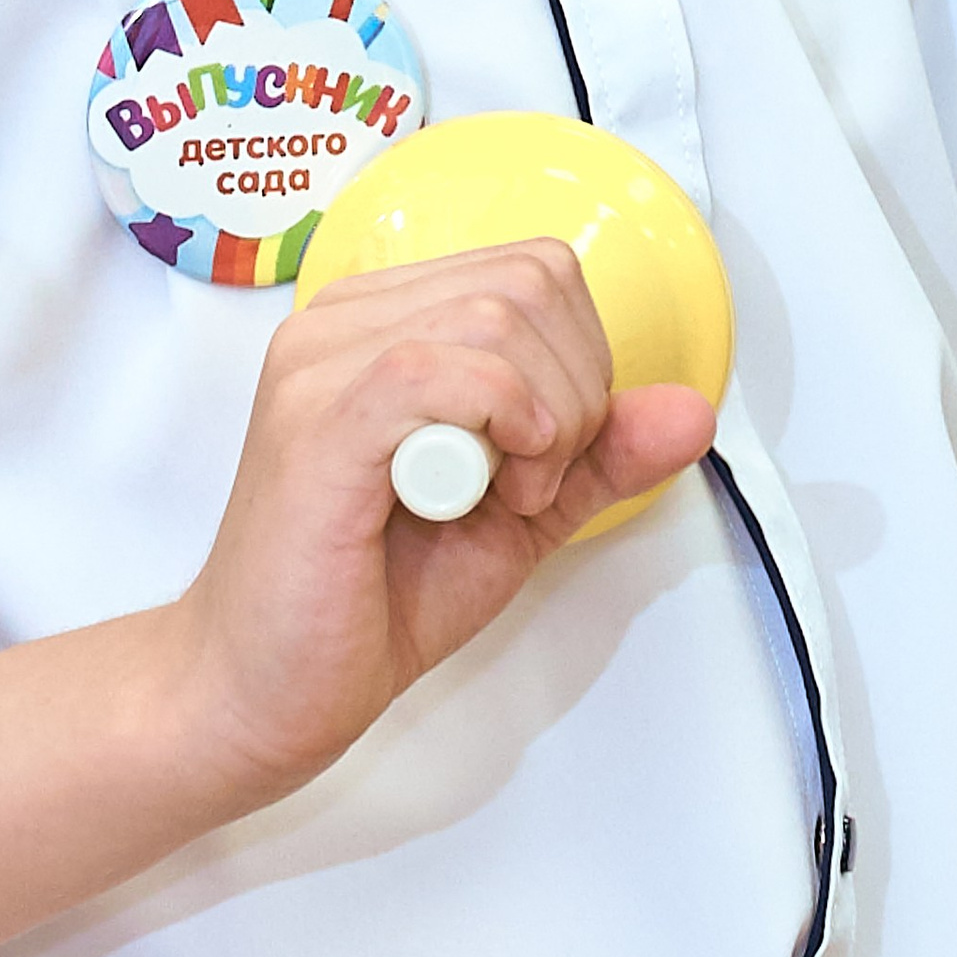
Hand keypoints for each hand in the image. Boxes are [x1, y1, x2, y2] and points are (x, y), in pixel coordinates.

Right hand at [172, 240, 716, 803]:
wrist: (266, 687)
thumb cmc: (367, 601)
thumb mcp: (520, 515)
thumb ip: (599, 455)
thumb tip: (690, 408)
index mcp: (383, 322)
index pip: (535, 270)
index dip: (579, 362)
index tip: (547, 457)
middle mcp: (344, 322)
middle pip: (530, 283)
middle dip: (573, 391)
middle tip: (529, 483)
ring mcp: (321, 363)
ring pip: (498, 318)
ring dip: (541, 421)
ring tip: (499, 496)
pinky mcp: (317, 420)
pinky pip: (441, 369)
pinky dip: (502, 427)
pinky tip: (481, 491)